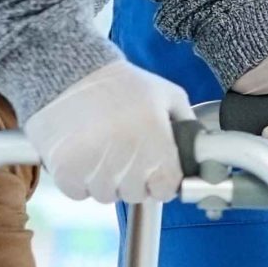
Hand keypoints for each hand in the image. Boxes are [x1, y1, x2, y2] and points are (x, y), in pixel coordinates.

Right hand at [26, 61, 191, 203]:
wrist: (67, 71)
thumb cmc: (118, 84)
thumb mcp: (165, 94)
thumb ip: (186, 123)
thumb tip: (201, 151)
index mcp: (155, 141)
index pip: (166, 188)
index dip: (162, 181)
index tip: (155, 172)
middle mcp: (127, 160)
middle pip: (136, 194)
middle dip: (133, 178)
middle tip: (123, 151)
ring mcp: (95, 169)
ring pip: (107, 195)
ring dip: (105, 179)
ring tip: (99, 148)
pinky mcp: (66, 172)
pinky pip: (79, 192)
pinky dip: (79, 179)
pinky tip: (80, 153)